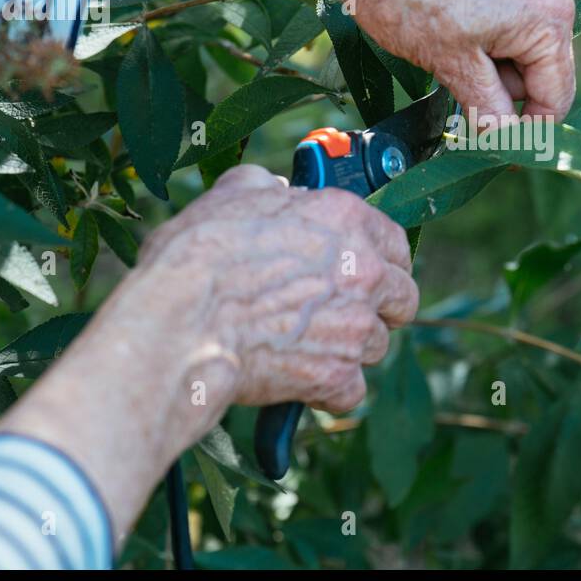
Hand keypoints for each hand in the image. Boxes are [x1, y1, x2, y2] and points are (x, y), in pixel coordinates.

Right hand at [0, 164, 416, 537]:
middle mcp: (363, 270)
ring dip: (347, 349)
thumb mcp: (229, 197)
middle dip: (377, 309)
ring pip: (376, 345)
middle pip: (402, 299)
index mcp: (345, 219)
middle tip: (340, 314)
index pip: (397, 243)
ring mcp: (355, 326)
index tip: (363, 273)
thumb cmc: (196, 257)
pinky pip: (350, 391)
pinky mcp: (338, 376)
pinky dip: (326, 391)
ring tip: (302, 346)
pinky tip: (297, 382)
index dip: (381, 261)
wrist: (178, 324)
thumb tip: (273, 188)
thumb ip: (265, 188)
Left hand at [336, 0, 577, 123]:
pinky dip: (488, 45)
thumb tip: (507, 143)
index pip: (556, 94)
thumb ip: (488, 108)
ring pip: (525, 51)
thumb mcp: (452, 66)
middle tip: (463, 99)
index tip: (502, 151)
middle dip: (506, 94)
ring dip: (493, 70)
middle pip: (544, 72)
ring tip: (451, 59)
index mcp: (549, 15)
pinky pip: (513, 25)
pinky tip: (454, 39)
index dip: (530, 130)